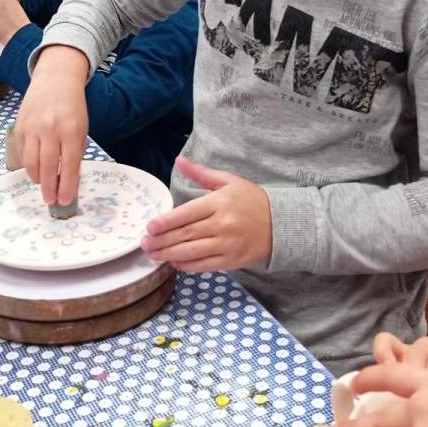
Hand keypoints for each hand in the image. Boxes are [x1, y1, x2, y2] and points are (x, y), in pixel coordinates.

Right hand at [15, 46, 88, 203]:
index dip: (66, 187)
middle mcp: (50, 130)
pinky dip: (27, 165)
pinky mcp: (20, 127)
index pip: (68, 166)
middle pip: (47, 168)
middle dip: (49, 188)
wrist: (55, 79)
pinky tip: (34, 170)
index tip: (64, 201)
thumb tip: (68, 179)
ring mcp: (33, 128)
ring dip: (36, 179)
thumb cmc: (72, 106)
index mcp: (71, 131)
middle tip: (50, 200)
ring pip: (31, 163)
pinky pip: (22, 153)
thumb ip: (74, 151)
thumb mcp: (81, 128)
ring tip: (42, 186)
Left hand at [140, 156, 272, 270]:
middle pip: (185, 234)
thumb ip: (201, 174)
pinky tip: (175, 262)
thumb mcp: (229, 181)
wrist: (283, 224)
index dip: (165, 222)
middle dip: (161, 241)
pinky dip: (187, 265)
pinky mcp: (232, 261)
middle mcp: (222, 224)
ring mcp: (227, 244)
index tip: (149, 227)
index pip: (186, 213)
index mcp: (220, 202)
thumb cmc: (253, 200)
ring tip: (153, 254)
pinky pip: (204, 265)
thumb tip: (179, 161)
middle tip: (144, 244)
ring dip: (169, 254)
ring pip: (192, 252)